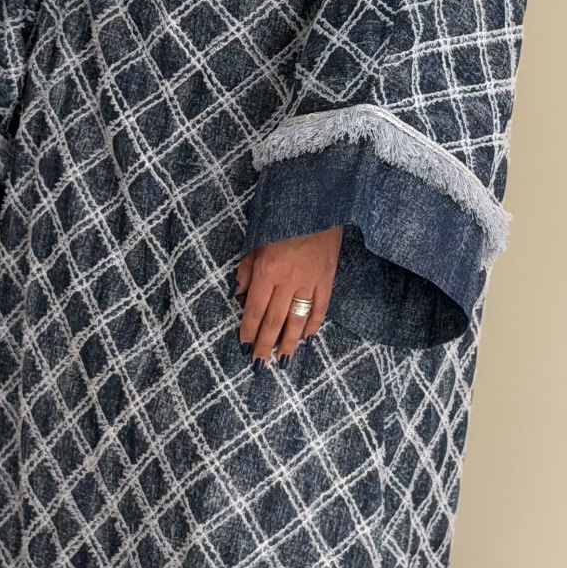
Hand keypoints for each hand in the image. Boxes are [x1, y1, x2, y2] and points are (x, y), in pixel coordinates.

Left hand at [234, 226, 342, 361]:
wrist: (317, 204)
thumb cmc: (281, 221)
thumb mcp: (256, 241)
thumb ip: (246, 269)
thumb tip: (239, 295)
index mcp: (268, 270)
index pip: (255, 309)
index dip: (248, 330)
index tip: (244, 345)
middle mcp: (288, 280)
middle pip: (275, 320)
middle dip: (266, 344)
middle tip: (260, 364)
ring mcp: (310, 281)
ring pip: (298, 319)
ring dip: (289, 342)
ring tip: (282, 359)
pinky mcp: (327, 279)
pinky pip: (320, 308)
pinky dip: (313, 324)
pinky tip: (306, 337)